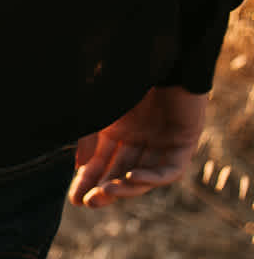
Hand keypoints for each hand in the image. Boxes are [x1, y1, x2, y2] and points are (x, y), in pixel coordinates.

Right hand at [69, 85, 206, 207]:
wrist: (159, 56)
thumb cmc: (124, 77)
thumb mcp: (97, 110)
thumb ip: (88, 138)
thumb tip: (78, 167)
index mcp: (114, 130)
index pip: (100, 163)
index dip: (87, 182)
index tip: (74, 200)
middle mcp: (138, 139)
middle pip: (119, 173)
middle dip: (103, 190)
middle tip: (88, 202)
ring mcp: (161, 142)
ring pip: (144, 176)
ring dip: (126, 188)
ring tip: (106, 192)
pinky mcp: (184, 141)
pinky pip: (169, 169)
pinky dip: (152, 177)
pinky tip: (132, 176)